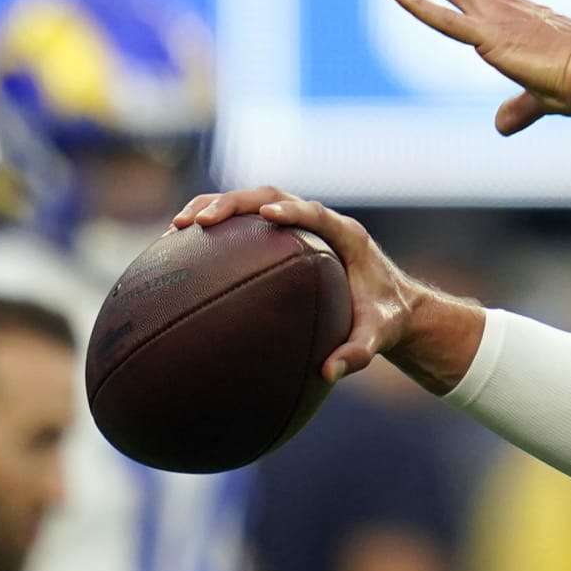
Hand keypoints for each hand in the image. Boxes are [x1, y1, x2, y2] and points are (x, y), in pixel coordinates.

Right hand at [172, 187, 478, 391]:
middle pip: (274, 197)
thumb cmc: (385, 319)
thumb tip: (329, 373)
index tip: (266, 216)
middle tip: (198, 222)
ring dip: (217, 207)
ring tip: (177, 227)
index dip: (293, 212)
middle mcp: (323, 223)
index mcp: (347, 237)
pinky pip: (249, 224)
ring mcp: (303, 226)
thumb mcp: (378, 337)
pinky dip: (219, 228)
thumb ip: (358, 352)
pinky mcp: (287, 236)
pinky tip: (181, 247)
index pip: (317, 214)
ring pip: (255, 203)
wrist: (393, 307)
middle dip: (235, 203)